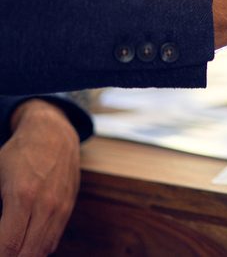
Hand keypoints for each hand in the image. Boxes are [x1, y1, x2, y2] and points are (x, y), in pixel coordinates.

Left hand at [0, 100, 80, 255]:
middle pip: (28, 253)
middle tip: (1, 252)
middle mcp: (46, 205)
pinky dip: (39, 248)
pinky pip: (53, 238)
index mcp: (23, 195)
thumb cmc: (19, 151)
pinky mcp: (69, 207)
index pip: (8, 245)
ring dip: (26, 255)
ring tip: (12, 251)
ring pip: (44, 249)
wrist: (54, 133)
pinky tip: (25, 246)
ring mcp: (61, 207)